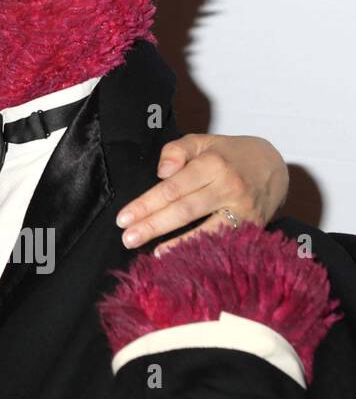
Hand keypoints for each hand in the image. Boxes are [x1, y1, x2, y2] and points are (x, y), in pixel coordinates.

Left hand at [117, 134, 287, 254]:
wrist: (275, 166)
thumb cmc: (229, 154)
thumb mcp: (202, 142)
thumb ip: (176, 150)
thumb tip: (162, 172)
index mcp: (212, 164)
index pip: (172, 188)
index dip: (146, 204)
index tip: (123, 218)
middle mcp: (229, 187)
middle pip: (184, 210)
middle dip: (153, 226)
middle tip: (127, 238)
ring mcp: (243, 209)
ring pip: (205, 229)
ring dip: (176, 243)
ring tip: (150, 252)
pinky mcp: (254, 226)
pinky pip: (223, 240)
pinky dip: (201, 249)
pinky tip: (181, 257)